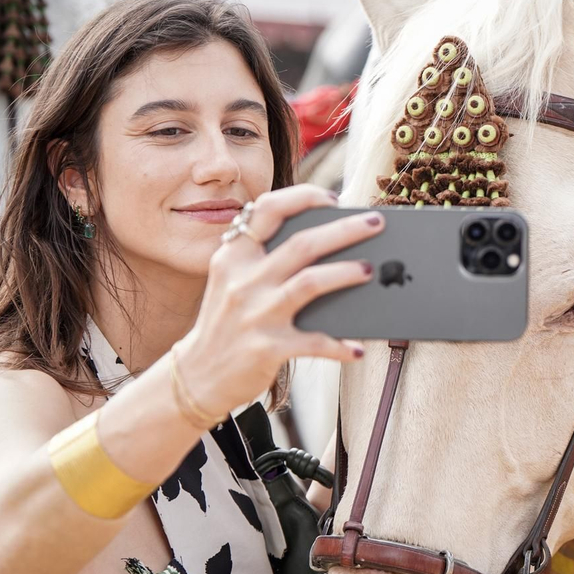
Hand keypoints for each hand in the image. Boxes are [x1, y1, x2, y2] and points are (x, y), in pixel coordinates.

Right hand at [175, 185, 382, 413]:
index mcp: (234, 256)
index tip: (333, 198)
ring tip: (369, 270)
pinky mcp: (267, 348)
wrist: (197, 375)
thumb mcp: (231, 281)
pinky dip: (339, 346)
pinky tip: (357, 349)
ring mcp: (255, 314)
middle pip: (303, 244)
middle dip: (345, 230)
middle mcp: (243, 280)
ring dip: (346, 273)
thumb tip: (326, 243)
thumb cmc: (227, 323)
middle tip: (376, 224)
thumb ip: (264, 259)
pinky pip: (315, 342)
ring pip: (311, 282)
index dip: (303, 198)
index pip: (267, 210)